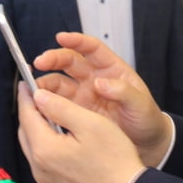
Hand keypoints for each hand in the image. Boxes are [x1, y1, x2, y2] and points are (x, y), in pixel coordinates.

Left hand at [16, 83, 145, 182]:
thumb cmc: (114, 160)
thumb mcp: (90, 123)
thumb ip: (61, 107)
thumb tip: (39, 97)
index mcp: (44, 149)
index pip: (26, 116)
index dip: (26, 96)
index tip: (25, 84)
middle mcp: (40, 170)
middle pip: (26, 134)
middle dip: (31, 115)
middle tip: (40, 100)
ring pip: (35, 152)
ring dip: (39, 134)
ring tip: (53, 121)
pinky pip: (45, 168)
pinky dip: (48, 153)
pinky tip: (64, 147)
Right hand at [33, 33, 172, 167]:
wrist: (146, 145)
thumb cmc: (147, 120)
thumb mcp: (141, 104)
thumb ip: (123, 92)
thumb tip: (100, 83)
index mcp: (111, 69)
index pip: (91, 48)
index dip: (76, 41)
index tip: (60, 37)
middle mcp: (94, 78)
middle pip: (69, 62)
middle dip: (53, 59)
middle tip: (39, 63)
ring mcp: (83, 95)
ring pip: (59, 82)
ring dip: (46, 83)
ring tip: (35, 89)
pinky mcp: (76, 113)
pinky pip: (57, 104)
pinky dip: (46, 103)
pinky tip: (38, 106)